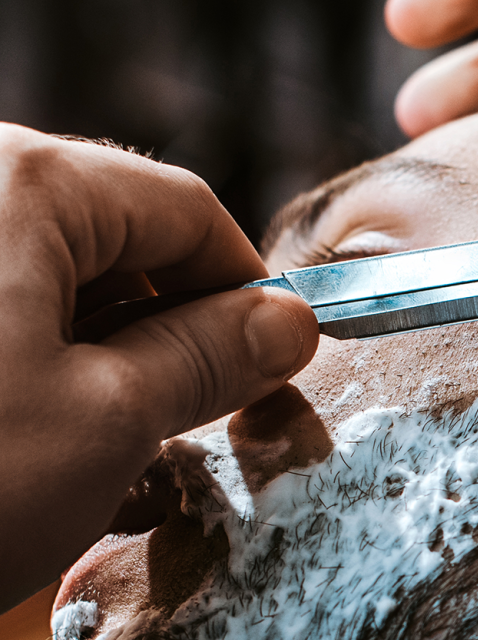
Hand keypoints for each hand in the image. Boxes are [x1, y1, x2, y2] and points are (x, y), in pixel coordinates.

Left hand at [0, 125, 317, 610]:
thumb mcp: (103, 424)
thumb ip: (210, 357)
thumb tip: (290, 320)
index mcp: (20, 180)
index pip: (183, 210)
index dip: (246, 290)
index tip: (274, 364)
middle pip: (110, 240)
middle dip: (164, 334)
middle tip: (192, 428)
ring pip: (43, 282)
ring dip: (96, 365)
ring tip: (111, 460)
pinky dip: (26, 373)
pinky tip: (37, 451)